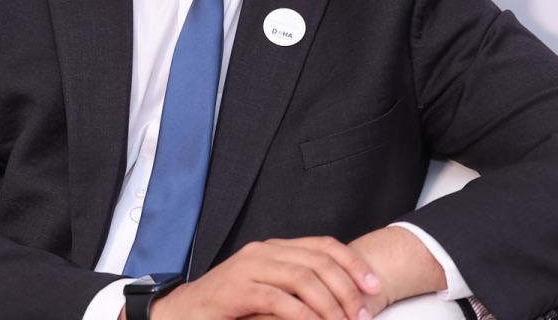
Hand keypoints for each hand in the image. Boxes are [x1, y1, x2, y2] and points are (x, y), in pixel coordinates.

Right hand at [149, 236, 384, 319]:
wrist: (184, 313)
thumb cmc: (229, 307)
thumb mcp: (269, 291)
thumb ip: (297, 288)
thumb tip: (342, 299)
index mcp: (274, 247)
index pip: (324, 245)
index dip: (353, 264)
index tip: (374, 287)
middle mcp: (263, 250)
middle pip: (318, 260)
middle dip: (347, 288)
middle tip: (362, 314)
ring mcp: (248, 267)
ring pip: (302, 277)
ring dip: (329, 303)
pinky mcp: (237, 288)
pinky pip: (278, 298)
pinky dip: (303, 314)